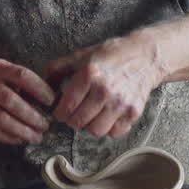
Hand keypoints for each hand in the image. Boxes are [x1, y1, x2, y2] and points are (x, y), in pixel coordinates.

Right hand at [0, 58, 56, 144]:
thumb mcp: (2, 71)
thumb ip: (20, 83)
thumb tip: (44, 102)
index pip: (23, 76)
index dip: (40, 89)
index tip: (51, 101)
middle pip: (13, 102)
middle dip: (33, 116)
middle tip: (45, 124)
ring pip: (3, 120)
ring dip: (23, 130)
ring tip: (36, 136)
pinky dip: (9, 137)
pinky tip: (20, 139)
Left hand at [45, 37, 160, 138]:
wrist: (145, 56)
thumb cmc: (111, 55)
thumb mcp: (81, 55)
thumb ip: (58, 68)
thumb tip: (43, 85)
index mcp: (89, 75)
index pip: (67, 107)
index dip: (59, 113)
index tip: (60, 112)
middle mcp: (105, 90)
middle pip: (79, 122)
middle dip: (72, 120)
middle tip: (74, 114)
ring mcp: (121, 102)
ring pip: (96, 131)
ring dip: (90, 126)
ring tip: (90, 116)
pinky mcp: (134, 111)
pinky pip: (115, 133)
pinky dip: (109, 129)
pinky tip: (106, 117)